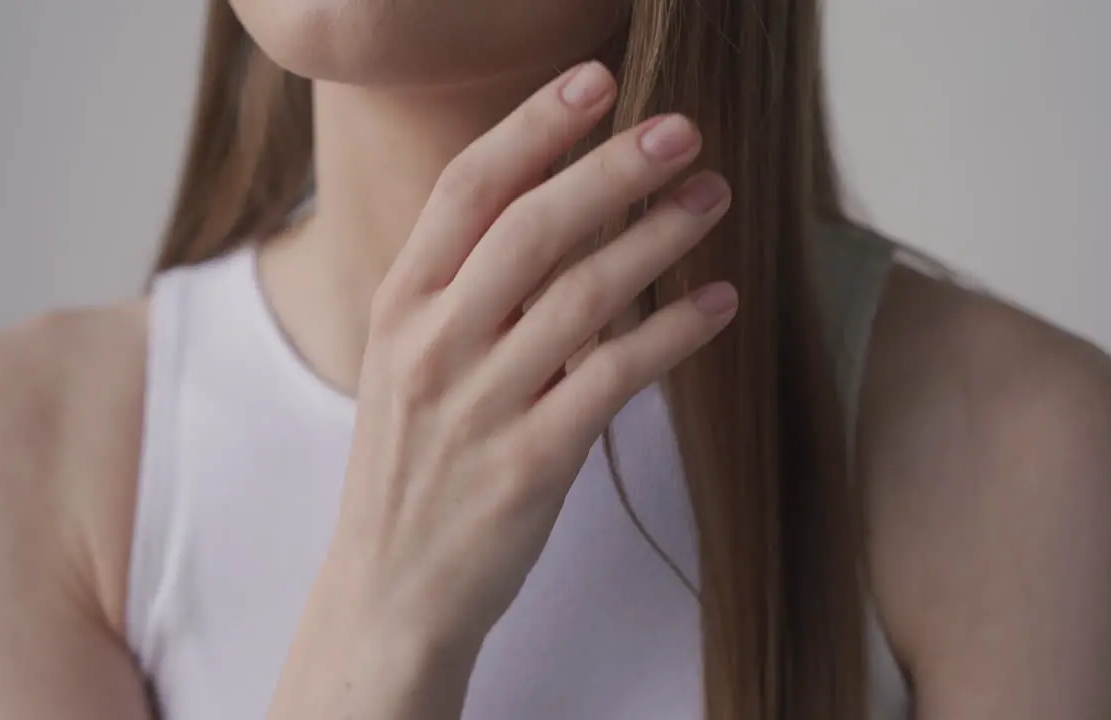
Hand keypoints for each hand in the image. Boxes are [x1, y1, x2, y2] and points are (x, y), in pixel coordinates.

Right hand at [323, 60, 736, 651]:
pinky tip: (717, 304)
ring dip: (657, 238)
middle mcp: (433, 344)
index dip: (534, 125)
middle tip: (684, 130)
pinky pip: (614, 378)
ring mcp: (480, 405)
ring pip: (582, 295)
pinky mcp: (531, 464)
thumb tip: (556, 208)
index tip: (597, 79)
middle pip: (532, 227)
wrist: (392, 588)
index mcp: (399, 305)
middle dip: (613, 168)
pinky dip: (673, 333)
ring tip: (714, 199)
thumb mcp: (409, 362)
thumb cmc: (413, 464)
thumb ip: (464, 287)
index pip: (466, 188)